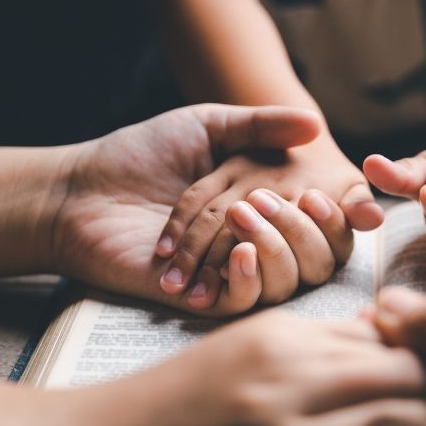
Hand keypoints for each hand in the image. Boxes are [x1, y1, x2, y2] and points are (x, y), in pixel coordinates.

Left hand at [53, 104, 327, 314]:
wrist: (88, 189)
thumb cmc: (146, 153)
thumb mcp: (210, 126)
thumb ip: (262, 125)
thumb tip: (315, 125)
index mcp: (270, 206)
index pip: (327, 224)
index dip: (337, 215)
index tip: (318, 194)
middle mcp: (261, 242)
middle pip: (318, 257)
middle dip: (303, 230)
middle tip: (268, 200)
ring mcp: (236, 272)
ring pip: (288, 281)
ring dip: (275, 249)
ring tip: (241, 215)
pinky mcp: (208, 297)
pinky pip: (248, 301)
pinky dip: (250, 280)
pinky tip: (236, 255)